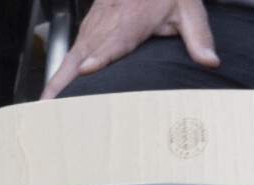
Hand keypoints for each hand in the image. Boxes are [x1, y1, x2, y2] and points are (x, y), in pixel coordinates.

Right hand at [40, 0, 218, 99]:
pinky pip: (69, 55)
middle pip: (81, 54)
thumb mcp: (188, 8)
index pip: (114, 41)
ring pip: (70, 56)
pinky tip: (52, 94)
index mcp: (131, 19)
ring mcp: (94, 28)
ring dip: (55, 81)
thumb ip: (198, 35)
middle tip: (50, 105)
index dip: (100, 56)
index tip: (86, 69)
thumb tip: (210, 61)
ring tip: (44, 106)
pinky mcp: (88, 32)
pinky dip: (58, 74)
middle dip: (64, 79)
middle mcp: (107, 24)